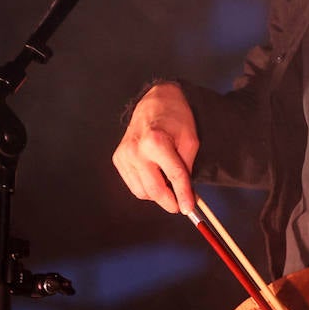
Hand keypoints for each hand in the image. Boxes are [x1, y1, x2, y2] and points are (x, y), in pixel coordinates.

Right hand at [112, 81, 199, 214]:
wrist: (155, 101)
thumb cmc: (176, 117)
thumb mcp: (190, 139)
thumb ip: (187, 168)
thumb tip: (186, 194)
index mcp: (156, 141)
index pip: (173, 176)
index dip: (183, 195)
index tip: (189, 208)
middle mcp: (136, 150)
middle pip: (154, 189)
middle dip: (169, 201)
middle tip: (181, 205)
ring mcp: (124, 155)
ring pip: (142, 191)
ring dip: (158, 195)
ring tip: (170, 187)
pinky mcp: (118, 159)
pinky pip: (133, 184)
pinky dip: (146, 188)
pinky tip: (156, 178)